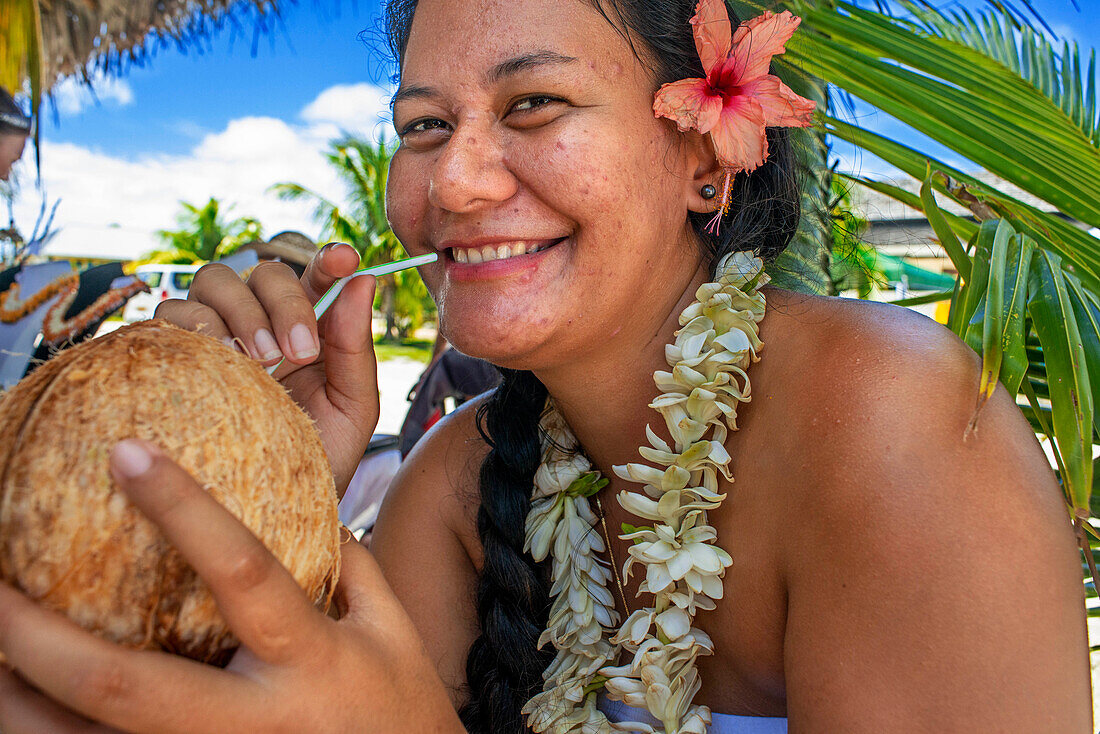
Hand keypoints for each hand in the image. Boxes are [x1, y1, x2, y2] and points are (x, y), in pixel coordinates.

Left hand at [0, 440, 464, 733]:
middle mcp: (253, 720)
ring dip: (19, 700)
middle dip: (39, 639)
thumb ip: (352, 567)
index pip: (242, 570)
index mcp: (309, 659)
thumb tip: (308, 508)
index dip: (183, 509)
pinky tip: (24, 702)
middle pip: (125, 687)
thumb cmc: (405, 713)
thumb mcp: (395, 632)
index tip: (126, 450)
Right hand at [156, 244, 375, 491]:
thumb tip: (364, 280)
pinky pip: (170, 314)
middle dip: (284, 302)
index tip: (344, 259)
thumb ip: (357, 347)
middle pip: (263, 272)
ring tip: (259, 363)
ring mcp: (215, 336)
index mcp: (309, 330)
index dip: (328, 261)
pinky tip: (216, 363)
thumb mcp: (352, 411)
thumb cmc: (316, 462)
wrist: (267, 516)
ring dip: (239, 313)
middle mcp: (261, 324)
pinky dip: (193, 328)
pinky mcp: (173, 354)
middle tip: (299, 351)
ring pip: (214, 282)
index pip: (316, 278)